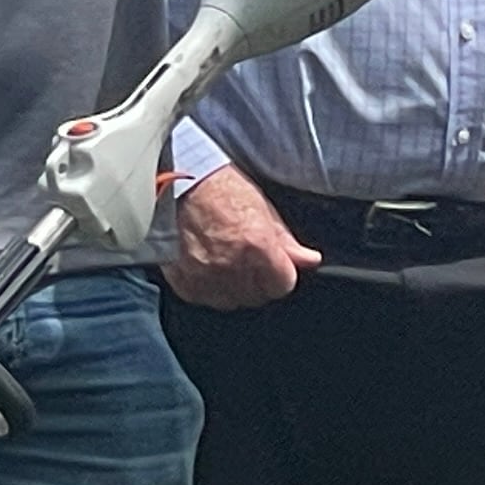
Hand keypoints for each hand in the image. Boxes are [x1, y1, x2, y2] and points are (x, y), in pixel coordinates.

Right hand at [160, 165, 315, 309]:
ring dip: (232, 289)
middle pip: (256, 296)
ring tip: (224, 266)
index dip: (279, 276)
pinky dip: (206, 288)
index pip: (282, 286)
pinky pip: (202, 298)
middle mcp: (232, 264)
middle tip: (246, 263)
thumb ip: (286, 242)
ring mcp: (204, 275)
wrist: (174, 183)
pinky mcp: (181, 279)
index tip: (273, 269)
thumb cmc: (219, 189)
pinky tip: (204, 269)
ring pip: (230, 301)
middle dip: (257, 283)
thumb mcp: (262, 210)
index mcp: (257, 246)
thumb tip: (310, 261)